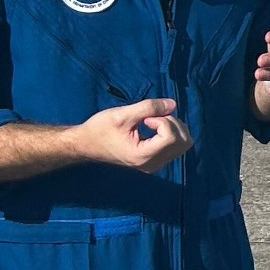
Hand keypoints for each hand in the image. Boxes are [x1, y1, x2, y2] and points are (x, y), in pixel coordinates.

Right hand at [75, 97, 191, 173]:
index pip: (172, 137)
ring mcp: (154, 165)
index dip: (163, 121)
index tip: (145, 118)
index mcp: (142, 156)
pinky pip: (176, 146)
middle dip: (172, 123)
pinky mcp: (154, 161)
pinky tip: (153, 129)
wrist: (86, 144)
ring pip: (183, 144)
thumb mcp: (122, 114)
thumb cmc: (100, 128)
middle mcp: (151, 164)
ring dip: (173, 127)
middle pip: (183, 141)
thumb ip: (149, 107)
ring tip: (152, 122)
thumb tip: (173, 104)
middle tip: (151, 118)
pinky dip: (171, 133)